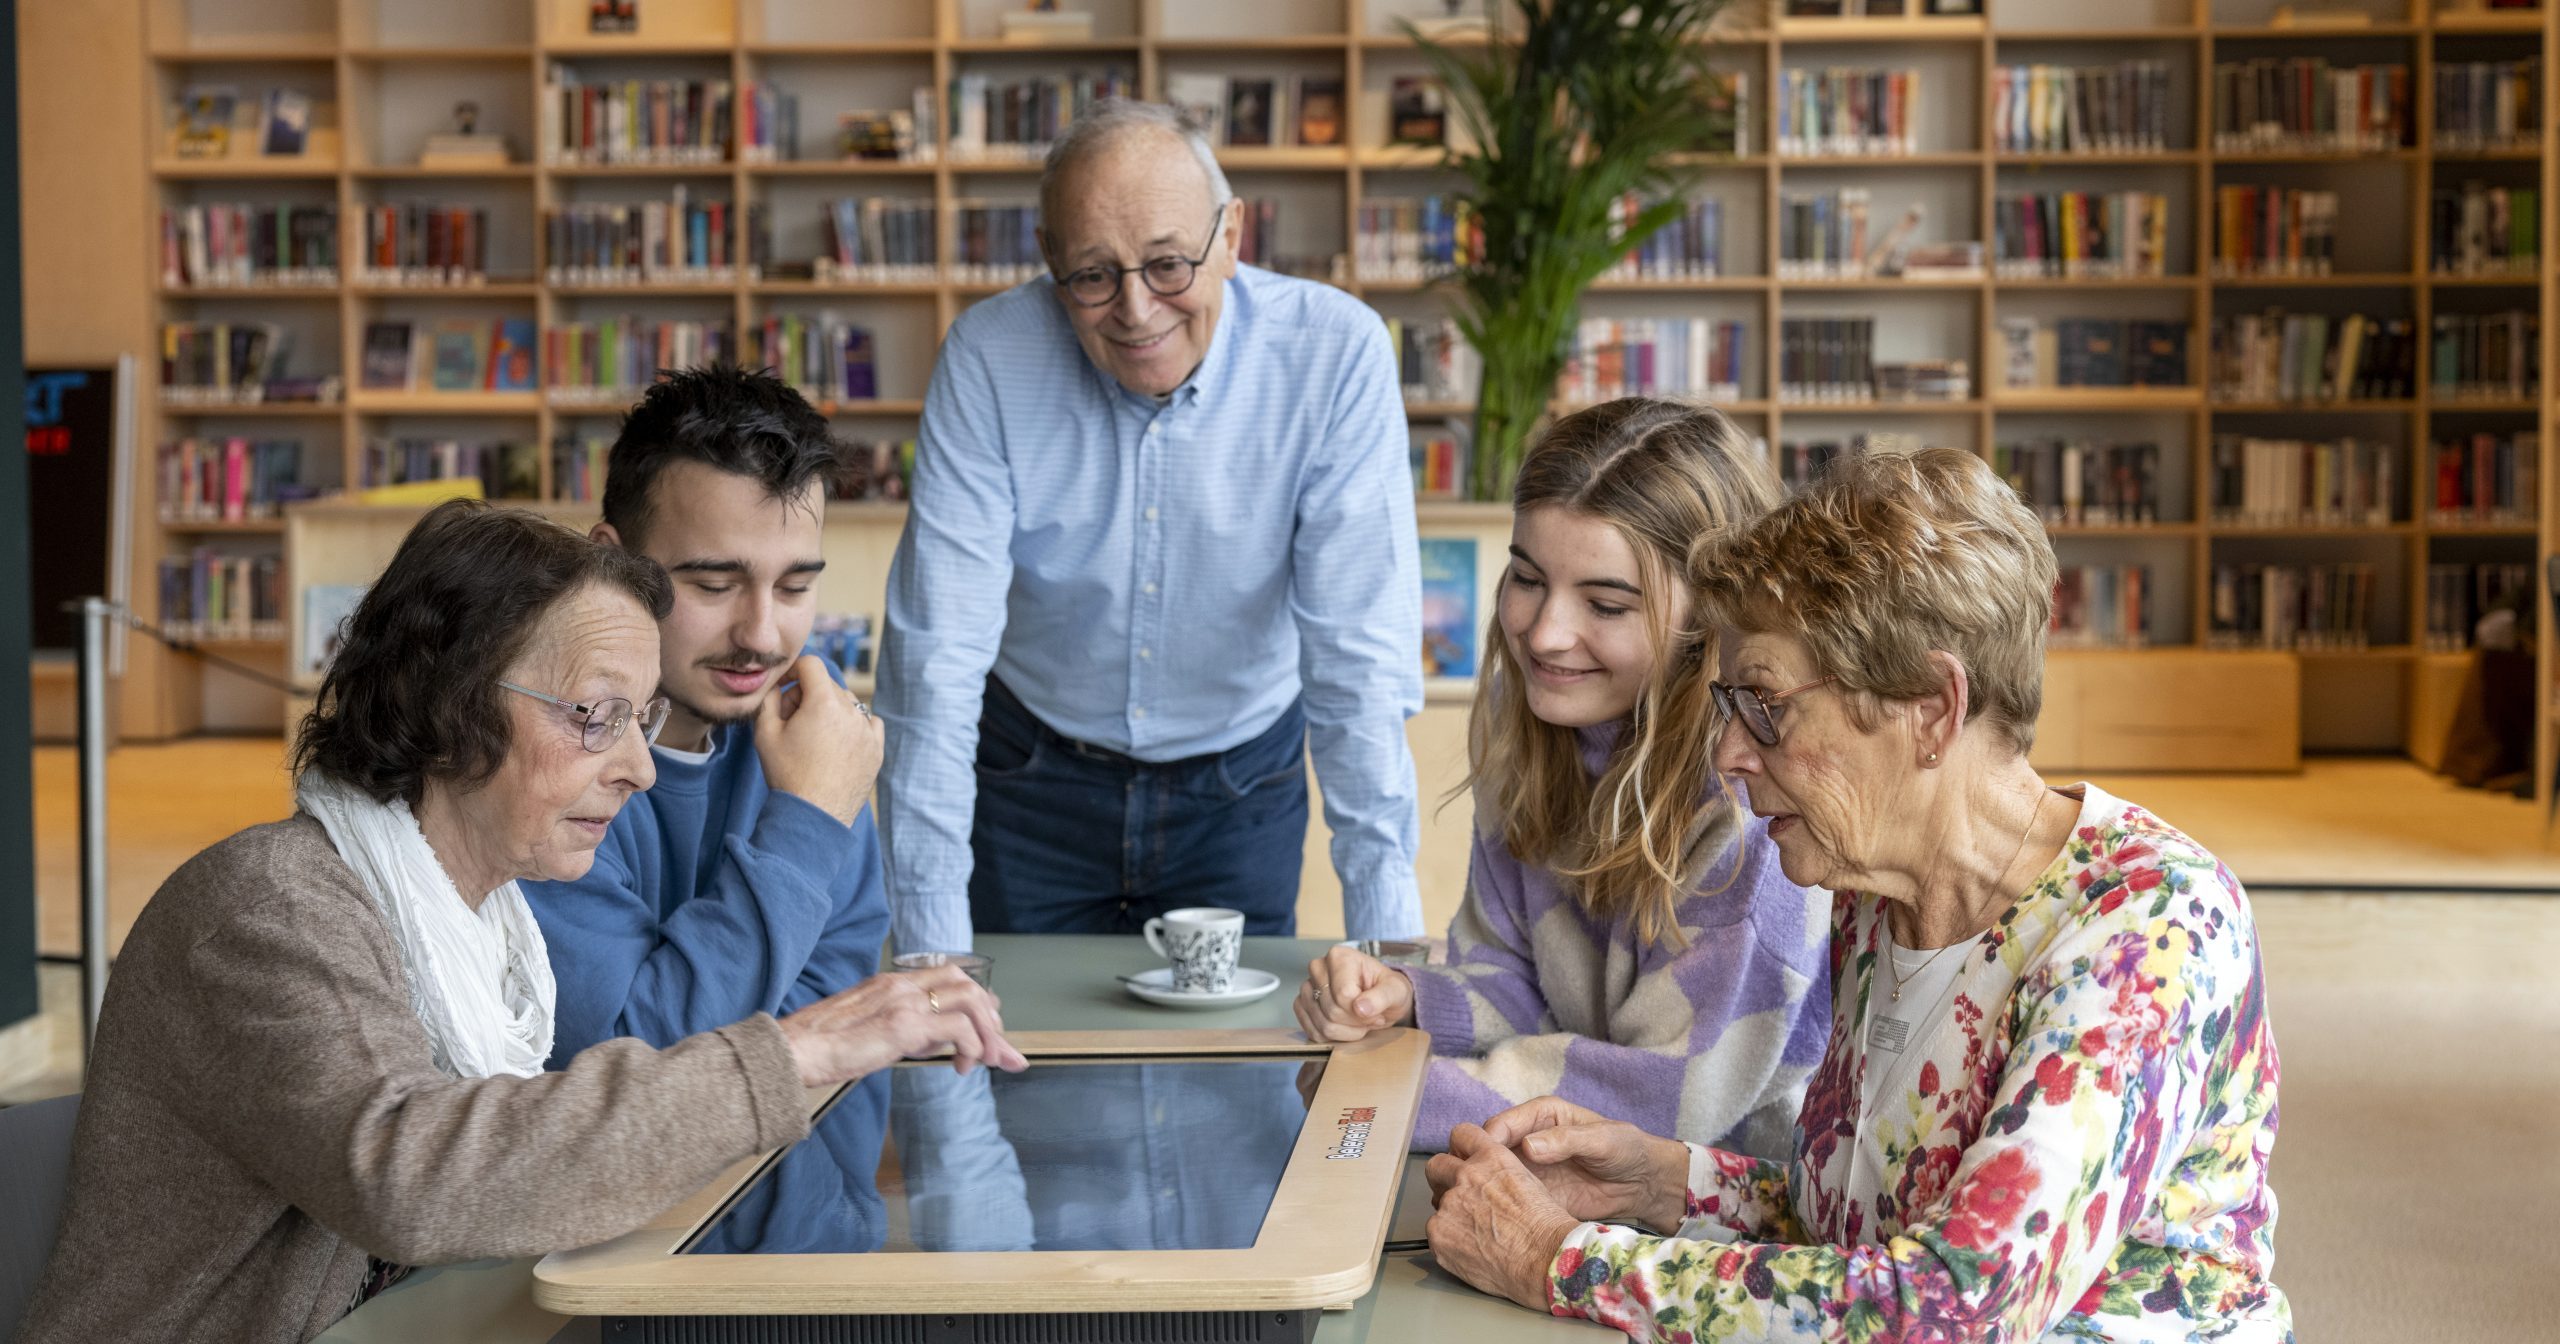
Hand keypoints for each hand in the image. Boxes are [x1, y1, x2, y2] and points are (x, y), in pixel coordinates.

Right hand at [755, 653, 882, 826]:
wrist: (813, 816)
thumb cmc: (786, 775)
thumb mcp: (765, 733)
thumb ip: (769, 699)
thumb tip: (777, 685)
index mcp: (824, 703)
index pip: (811, 664)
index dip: (793, 671)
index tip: (784, 687)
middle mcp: (852, 712)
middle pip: (827, 685)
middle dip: (807, 695)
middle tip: (791, 722)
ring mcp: (868, 731)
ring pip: (847, 703)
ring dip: (829, 710)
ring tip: (813, 737)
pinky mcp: (877, 749)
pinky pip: (868, 722)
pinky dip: (853, 724)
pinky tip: (837, 741)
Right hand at [775, 966, 1027, 1086]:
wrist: (789, 1053)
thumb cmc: (818, 1048)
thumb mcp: (866, 1029)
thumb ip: (899, 1028)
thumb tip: (929, 1040)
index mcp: (889, 983)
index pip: (947, 978)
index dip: (975, 1003)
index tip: (987, 1031)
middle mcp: (899, 985)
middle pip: (966, 983)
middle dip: (992, 1017)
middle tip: (999, 1050)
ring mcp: (903, 1002)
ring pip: (971, 1000)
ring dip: (989, 1032)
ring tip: (990, 1060)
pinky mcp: (903, 1025)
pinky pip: (959, 1028)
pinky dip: (972, 1048)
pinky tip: (962, 1068)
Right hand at [1291, 946, 1414, 1043]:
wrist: (1379, 998)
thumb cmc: (1387, 990)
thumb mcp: (1396, 990)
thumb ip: (1382, 997)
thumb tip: (1360, 1008)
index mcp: (1339, 957)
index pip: (1344, 995)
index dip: (1363, 1012)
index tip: (1377, 1010)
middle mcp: (1317, 968)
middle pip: (1333, 1012)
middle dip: (1356, 1023)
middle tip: (1370, 1017)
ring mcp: (1306, 988)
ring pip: (1323, 1025)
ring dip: (1347, 1032)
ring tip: (1359, 1021)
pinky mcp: (1302, 1006)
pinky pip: (1313, 1033)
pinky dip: (1334, 1037)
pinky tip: (1345, 1026)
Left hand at [1423, 1124, 1584, 1312]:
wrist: (1545, 1259)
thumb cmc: (1545, 1228)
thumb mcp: (1528, 1181)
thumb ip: (1498, 1174)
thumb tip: (1486, 1180)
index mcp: (1491, 1158)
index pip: (1461, 1135)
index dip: (1460, 1150)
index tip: (1461, 1161)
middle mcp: (1467, 1176)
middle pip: (1436, 1166)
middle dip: (1442, 1179)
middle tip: (1456, 1197)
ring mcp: (1449, 1204)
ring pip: (1436, 1204)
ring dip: (1449, 1214)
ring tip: (1474, 1233)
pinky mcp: (1439, 1232)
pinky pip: (1435, 1233)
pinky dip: (1448, 1241)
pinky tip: (1471, 1250)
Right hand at [1442, 1098, 1690, 1232]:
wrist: (1642, 1184)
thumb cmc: (1625, 1149)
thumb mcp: (1601, 1138)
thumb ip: (1566, 1140)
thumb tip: (1528, 1146)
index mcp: (1540, 1117)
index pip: (1502, 1125)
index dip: (1489, 1141)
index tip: (1484, 1159)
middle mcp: (1527, 1141)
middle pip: (1488, 1151)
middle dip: (1478, 1166)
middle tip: (1474, 1185)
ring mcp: (1528, 1170)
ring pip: (1492, 1178)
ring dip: (1485, 1190)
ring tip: (1480, 1205)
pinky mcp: (1534, 1195)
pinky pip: (1509, 1201)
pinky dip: (1500, 1209)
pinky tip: (1498, 1220)